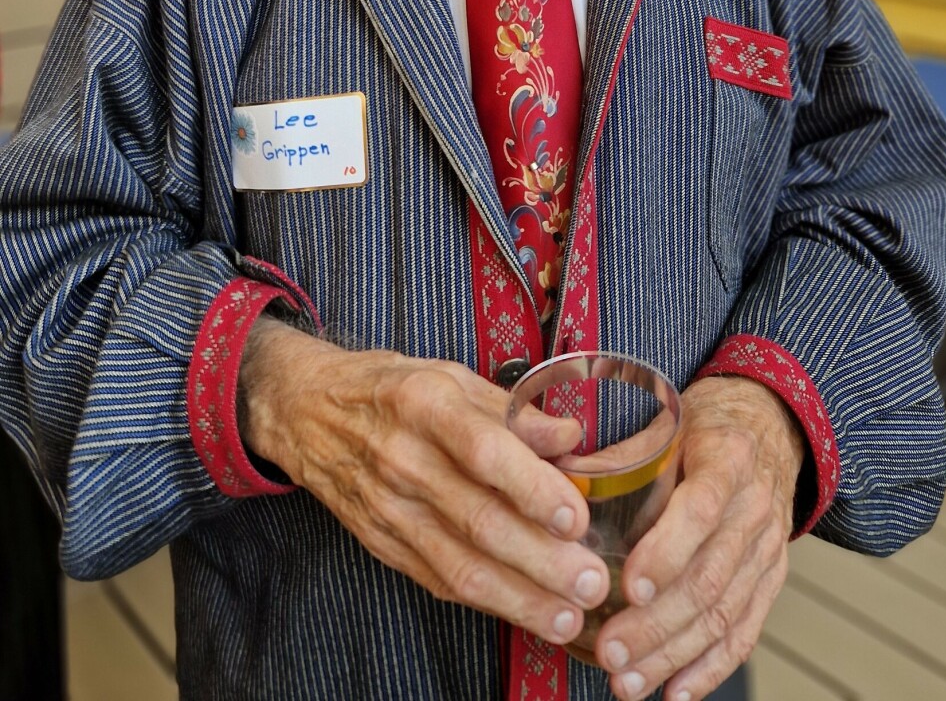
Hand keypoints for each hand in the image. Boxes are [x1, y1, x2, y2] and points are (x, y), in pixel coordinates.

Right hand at [238, 318, 610, 643]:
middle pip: (479, 520)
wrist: (308, 411)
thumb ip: (512, 410)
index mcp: (425, 403)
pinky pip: (439, 579)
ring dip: (520, 597)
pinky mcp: (383, 544)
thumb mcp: (450, 376)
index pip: (484, 451)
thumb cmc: (391, 388)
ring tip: (569, 615)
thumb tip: (570, 436)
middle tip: (592, 581)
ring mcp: (389, 509)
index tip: (576, 515)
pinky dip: (486, 600)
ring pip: (460, 564)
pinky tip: (527, 611)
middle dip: (541, 559)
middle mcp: (404, 459)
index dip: (531, 488)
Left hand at [592, 375, 804, 700]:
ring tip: (627, 680)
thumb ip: (619, 455)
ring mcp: (768, 548)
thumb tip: (552, 485)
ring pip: (724, 614)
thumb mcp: (666, 422)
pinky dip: (710, 669)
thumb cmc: (703, 428)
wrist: (767, 428)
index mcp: (727, 459)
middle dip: (657, 623)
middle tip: (611, 651)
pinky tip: (675, 692)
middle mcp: (754, 507)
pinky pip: (745, 632)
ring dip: (674, 655)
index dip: (666, 552)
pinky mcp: (771, 580)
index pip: (700, 510)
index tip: (628, 587)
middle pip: (709, 577)